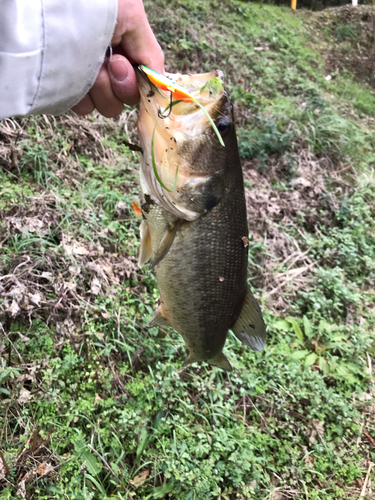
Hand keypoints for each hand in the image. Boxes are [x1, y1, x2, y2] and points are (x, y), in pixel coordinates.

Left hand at [72, 0, 163, 116]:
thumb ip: (151, 53)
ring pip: (108, 106)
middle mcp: (111, 67)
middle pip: (127, 99)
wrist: (51, 4)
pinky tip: (71, 71)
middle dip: (120, 85)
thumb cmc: (96, 2)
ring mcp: (91, 80)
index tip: (121, 66)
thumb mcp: (132, 16)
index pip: (146, 83)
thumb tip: (161, 86)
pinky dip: (79, 95)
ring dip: (100, 89)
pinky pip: (84, 108)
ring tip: (85, 61)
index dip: (138, 83)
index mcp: (128, 51)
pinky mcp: (70, 90)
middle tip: (107, 62)